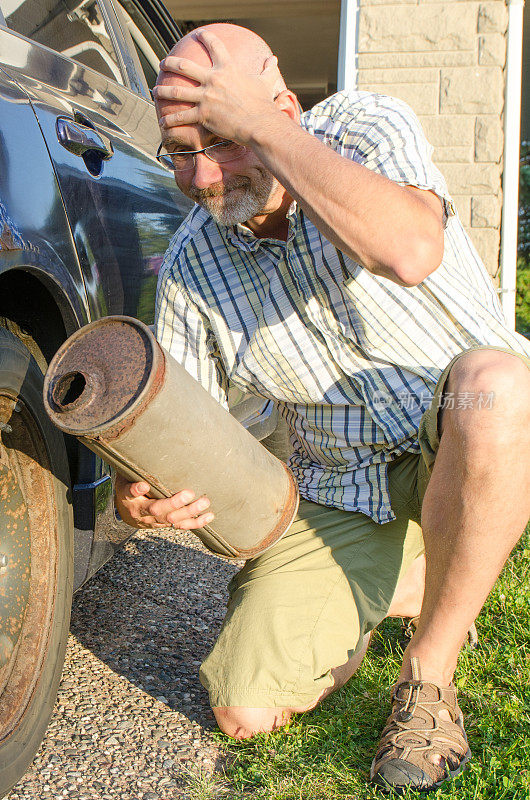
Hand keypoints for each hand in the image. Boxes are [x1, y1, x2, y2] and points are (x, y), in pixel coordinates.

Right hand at [114, 473, 213, 529]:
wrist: (127, 513)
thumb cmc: (128, 490)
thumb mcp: (124, 479)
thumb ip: (132, 473)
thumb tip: (140, 464)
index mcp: (129, 498)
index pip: (130, 493)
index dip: (136, 490)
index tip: (143, 485)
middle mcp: (142, 512)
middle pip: (158, 510)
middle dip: (174, 503)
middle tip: (189, 493)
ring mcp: (155, 521)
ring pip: (172, 520)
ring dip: (190, 512)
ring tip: (204, 502)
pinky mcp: (166, 524)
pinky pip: (181, 526)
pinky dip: (196, 522)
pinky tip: (209, 516)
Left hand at [154, 29, 283, 143]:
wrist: (259, 123)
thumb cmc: (263, 104)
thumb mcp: (266, 82)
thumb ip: (268, 69)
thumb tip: (274, 60)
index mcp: (227, 69)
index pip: (214, 46)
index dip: (204, 37)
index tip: (198, 34)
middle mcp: (212, 80)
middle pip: (184, 66)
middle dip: (170, 63)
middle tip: (163, 63)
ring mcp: (206, 98)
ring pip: (177, 92)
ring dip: (163, 91)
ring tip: (155, 91)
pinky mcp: (203, 115)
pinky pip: (182, 117)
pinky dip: (170, 121)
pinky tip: (162, 123)